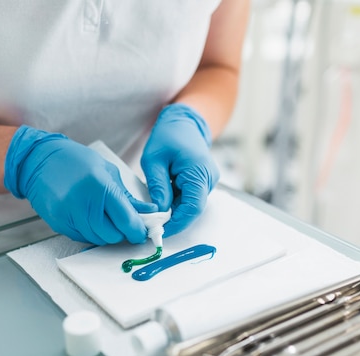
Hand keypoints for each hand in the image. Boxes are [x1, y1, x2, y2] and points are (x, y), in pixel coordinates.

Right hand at [4, 125, 156, 244]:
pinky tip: (89, 217)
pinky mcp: (59, 224)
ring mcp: (69, 216)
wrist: (39, 161)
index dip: (137, 230)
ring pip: (98, 239)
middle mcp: (83, 204)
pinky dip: (91, 232)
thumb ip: (128, 196)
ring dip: (106, 233)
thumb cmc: (75, 161)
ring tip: (105, 217)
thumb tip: (149, 211)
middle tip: (124, 223)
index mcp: (100, 186)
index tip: (141, 231)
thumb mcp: (107, 172)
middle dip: (122, 233)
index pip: (126, 221)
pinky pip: (82, 238)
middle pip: (112, 235)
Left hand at [141, 103, 219, 236]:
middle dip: (173, 220)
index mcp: (199, 172)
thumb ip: (157, 186)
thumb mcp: (154, 160)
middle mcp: (208, 179)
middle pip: (192, 209)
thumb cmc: (168, 135)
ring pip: (190, 205)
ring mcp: (207, 182)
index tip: (159, 231)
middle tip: (151, 226)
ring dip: (173, 212)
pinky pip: (189, 198)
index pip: (192, 207)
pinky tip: (161, 203)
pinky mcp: (201, 182)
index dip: (177, 223)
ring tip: (153, 214)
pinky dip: (175, 204)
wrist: (183, 121)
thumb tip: (158, 211)